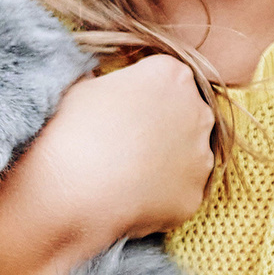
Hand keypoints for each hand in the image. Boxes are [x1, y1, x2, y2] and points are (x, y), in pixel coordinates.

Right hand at [0, 56, 213, 274]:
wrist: (72, 189)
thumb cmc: (72, 130)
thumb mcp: (82, 88)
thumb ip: (107, 84)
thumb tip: (104, 89)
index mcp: (171, 75)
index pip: (165, 77)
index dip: (142, 94)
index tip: (121, 109)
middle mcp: (198, 112)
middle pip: (185, 115)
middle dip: (163, 126)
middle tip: (126, 144)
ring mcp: (201, 157)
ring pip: (186, 156)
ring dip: (165, 162)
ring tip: (126, 175)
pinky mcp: (194, 196)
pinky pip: (179, 193)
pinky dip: (160, 197)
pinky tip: (131, 199)